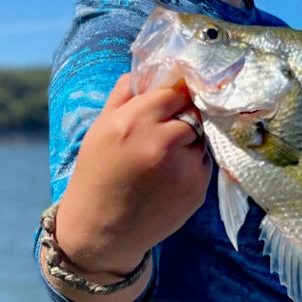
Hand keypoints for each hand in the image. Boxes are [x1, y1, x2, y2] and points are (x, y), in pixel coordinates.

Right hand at [55, 73, 212, 275]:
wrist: (101, 231)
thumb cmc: (97, 174)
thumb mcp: (100, 128)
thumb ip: (125, 94)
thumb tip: (150, 70)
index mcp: (134, 123)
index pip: (173, 92)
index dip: (173, 96)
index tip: (171, 100)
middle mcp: (162, 143)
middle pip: (192, 112)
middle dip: (183, 116)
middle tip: (167, 129)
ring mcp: (183, 169)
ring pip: (201, 137)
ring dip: (189, 140)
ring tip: (164, 156)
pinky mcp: (197, 190)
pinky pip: (204, 162)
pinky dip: (192, 163)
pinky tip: (169, 176)